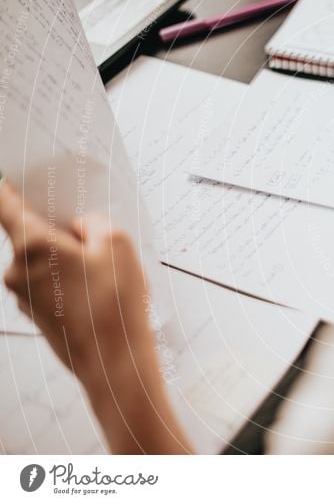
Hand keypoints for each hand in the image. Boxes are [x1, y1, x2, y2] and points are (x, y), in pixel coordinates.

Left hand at [0, 179, 150, 377]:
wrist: (114, 362)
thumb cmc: (115, 304)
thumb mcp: (118, 244)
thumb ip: (93, 223)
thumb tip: (80, 227)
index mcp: (31, 245)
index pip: (4, 204)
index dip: (8, 186)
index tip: (8, 177)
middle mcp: (17, 270)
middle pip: (31, 234)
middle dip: (60, 231)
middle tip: (94, 238)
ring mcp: (24, 296)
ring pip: (43, 261)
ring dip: (68, 259)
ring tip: (104, 273)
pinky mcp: (37, 315)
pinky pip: (50, 284)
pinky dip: (69, 281)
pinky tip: (98, 293)